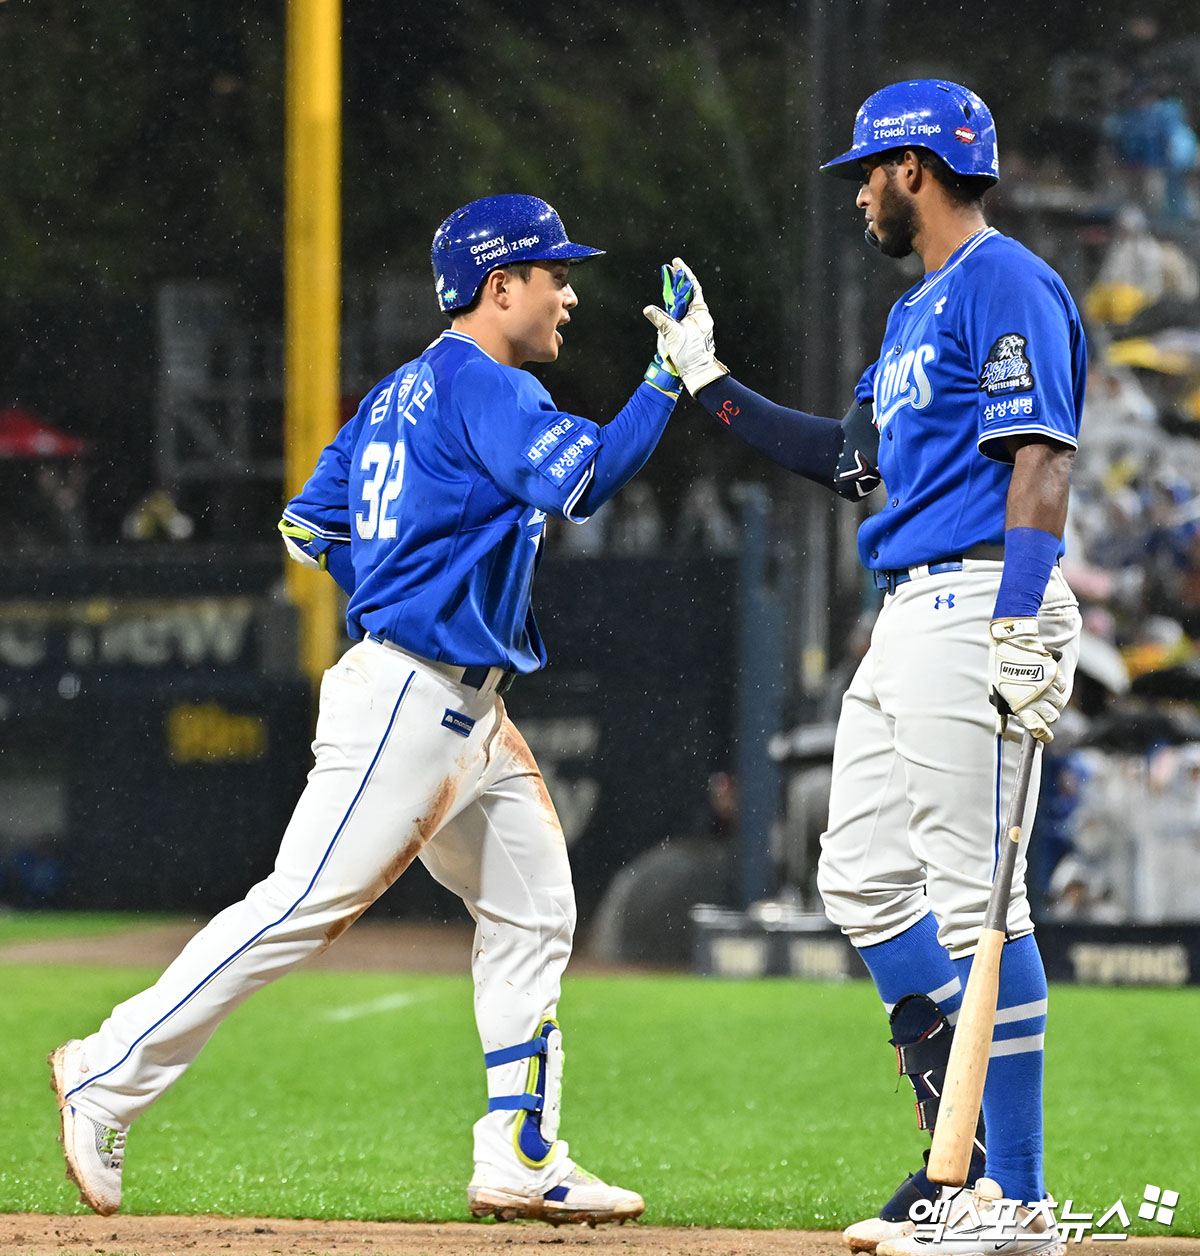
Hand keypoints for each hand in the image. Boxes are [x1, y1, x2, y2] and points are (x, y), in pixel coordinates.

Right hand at [643, 257, 727, 395]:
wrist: (696, 372)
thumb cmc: (690, 354)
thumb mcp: (673, 335)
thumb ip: (660, 320)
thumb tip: (648, 309)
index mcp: (699, 313)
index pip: (692, 287)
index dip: (684, 274)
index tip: (676, 263)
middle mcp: (698, 315)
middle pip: (687, 293)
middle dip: (678, 280)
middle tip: (669, 269)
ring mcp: (693, 323)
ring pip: (683, 303)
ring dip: (675, 292)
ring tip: (667, 281)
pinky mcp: (688, 330)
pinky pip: (680, 314)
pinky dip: (674, 306)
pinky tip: (668, 301)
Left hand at [988, 617, 1067, 742]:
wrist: (1010, 644)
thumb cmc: (1000, 669)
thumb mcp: (995, 692)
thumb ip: (1000, 713)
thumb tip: (1000, 730)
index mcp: (1020, 704)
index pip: (1036, 726)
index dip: (1043, 734)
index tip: (1045, 736)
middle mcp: (1036, 698)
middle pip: (1052, 717)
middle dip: (1048, 718)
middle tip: (1042, 712)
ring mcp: (1047, 686)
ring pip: (1059, 703)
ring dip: (1053, 703)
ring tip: (1043, 696)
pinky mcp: (1054, 675)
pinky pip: (1062, 688)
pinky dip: (1058, 689)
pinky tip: (1049, 685)